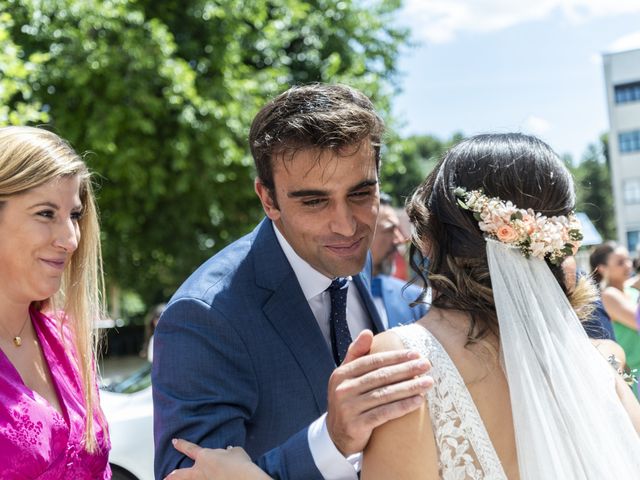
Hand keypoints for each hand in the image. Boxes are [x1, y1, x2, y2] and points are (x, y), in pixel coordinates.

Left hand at [166, 439, 271, 479]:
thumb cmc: (240, 465)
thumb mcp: (236, 452)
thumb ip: (229, 451)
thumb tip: (228, 452)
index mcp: (205, 456)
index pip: (190, 448)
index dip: (181, 444)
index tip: (174, 441)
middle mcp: (200, 471)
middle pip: (181, 474)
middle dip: (173, 475)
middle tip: (166, 477)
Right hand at [326, 329, 432, 455]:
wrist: (336, 435)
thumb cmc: (349, 400)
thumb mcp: (347, 376)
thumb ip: (356, 354)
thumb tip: (368, 332)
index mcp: (341, 374)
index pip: (373, 361)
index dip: (395, 357)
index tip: (416, 354)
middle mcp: (343, 389)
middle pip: (381, 376)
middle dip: (407, 369)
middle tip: (427, 365)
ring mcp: (348, 408)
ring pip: (385, 394)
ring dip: (410, 387)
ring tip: (428, 383)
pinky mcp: (356, 426)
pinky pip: (384, 413)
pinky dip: (403, 406)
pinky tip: (418, 401)